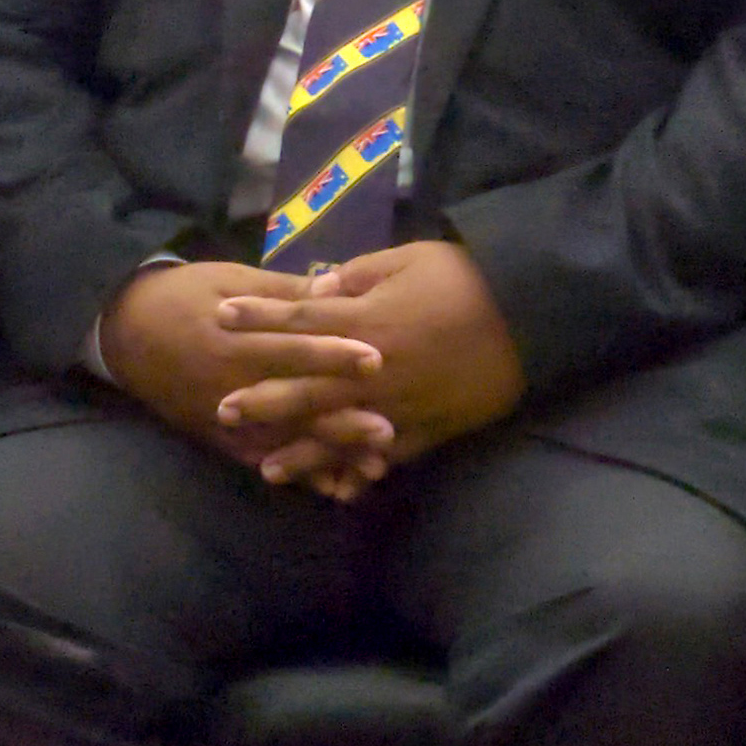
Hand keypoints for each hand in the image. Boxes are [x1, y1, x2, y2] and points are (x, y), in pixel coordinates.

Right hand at [97, 259, 382, 467]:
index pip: (291, 349)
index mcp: (235, 339)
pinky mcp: (216, 435)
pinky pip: (258, 459)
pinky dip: (294, 472)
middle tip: (388, 431)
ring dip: (326, 456)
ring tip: (372, 468)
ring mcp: (222, 416)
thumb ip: (285, 292)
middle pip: (292, 405)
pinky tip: (331, 485)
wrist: (124, 329)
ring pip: (281, 440)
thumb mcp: (231, 278)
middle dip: (339, 420)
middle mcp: (230, 383)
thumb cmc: (186, 294)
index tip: (377, 359)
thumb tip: (337, 287)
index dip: (333, 355)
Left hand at [211, 243, 527, 501]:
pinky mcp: (427, 426)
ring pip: (338, 432)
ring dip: (301, 451)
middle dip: (262, 398)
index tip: (219, 318)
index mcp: (366, 319)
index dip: (258, 318)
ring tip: (267, 468)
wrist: (526, 317)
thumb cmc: (465, 278)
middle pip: (306, 386)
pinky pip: (386, 454)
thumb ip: (359, 274)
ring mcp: (398, 402)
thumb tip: (319, 286)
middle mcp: (373, 367)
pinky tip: (338, 487)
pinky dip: (360, 471)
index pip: (299, 318)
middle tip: (222, 411)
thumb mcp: (409, 258)